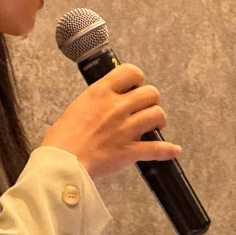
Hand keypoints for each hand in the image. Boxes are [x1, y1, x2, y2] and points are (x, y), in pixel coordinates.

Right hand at [41, 64, 182, 179]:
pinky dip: (167, 150)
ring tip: (153, 126)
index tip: (135, 87)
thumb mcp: (78, 105)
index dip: (137, 79)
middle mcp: (117, 107)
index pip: (131, 72)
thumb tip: (107, 100)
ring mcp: (126, 129)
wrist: (62, 162)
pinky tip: (174, 150)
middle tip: (144, 109)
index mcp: (101, 92)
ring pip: (157, 115)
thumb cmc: (62, 137)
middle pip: (151, 93)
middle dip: (151, 101)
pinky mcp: (130, 150)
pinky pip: (156, 148)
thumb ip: (98, 100)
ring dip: (158, 120)